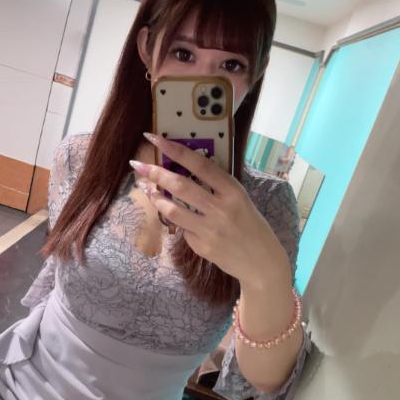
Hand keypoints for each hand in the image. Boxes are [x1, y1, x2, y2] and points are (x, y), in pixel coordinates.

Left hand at [130, 133, 291, 289]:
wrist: (261, 262)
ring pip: (172, 209)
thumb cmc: (250, 224)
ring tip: (147, 189)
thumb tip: (184, 170)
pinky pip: (182, 229)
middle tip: (138, 165)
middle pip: (180, 186)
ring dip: (155, 198)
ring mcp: (210, 229)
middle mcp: (221, 208)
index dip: (175, 150)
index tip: (155, 138)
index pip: (199, 164)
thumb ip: (216, 186)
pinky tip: (176, 216)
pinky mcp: (201, 246)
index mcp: (233, 190)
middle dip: (155, 173)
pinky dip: (176, 220)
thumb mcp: (239, 199)